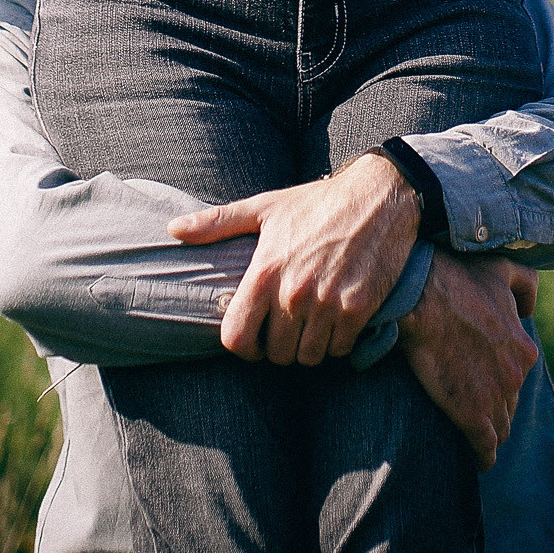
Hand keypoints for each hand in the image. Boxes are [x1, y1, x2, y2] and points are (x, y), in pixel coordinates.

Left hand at [168, 152, 420, 365]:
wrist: (380, 196)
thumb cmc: (318, 202)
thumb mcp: (265, 206)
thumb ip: (217, 223)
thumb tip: (173, 229)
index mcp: (265, 271)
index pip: (237, 338)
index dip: (242, 346)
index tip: (252, 338)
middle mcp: (294, 292)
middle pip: (276, 354)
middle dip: (278, 347)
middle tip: (286, 329)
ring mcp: (328, 303)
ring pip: (308, 356)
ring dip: (308, 347)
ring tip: (310, 325)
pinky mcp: (359, 309)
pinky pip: (339, 348)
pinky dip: (336, 343)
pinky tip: (336, 320)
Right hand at [397, 254, 540, 470]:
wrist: (421, 297)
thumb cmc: (457, 279)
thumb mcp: (501, 270)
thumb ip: (526, 285)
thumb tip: (530, 309)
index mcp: (524, 348)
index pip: (518, 377)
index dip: (501, 380)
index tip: (484, 381)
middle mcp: (515, 376)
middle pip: (509, 403)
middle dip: (496, 406)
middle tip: (475, 405)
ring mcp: (495, 398)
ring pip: (500, 427)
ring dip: (490, 432)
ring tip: (477, 436)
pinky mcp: (471, 415)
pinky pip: (485, 447)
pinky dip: (483, 456)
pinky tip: (479, 461)